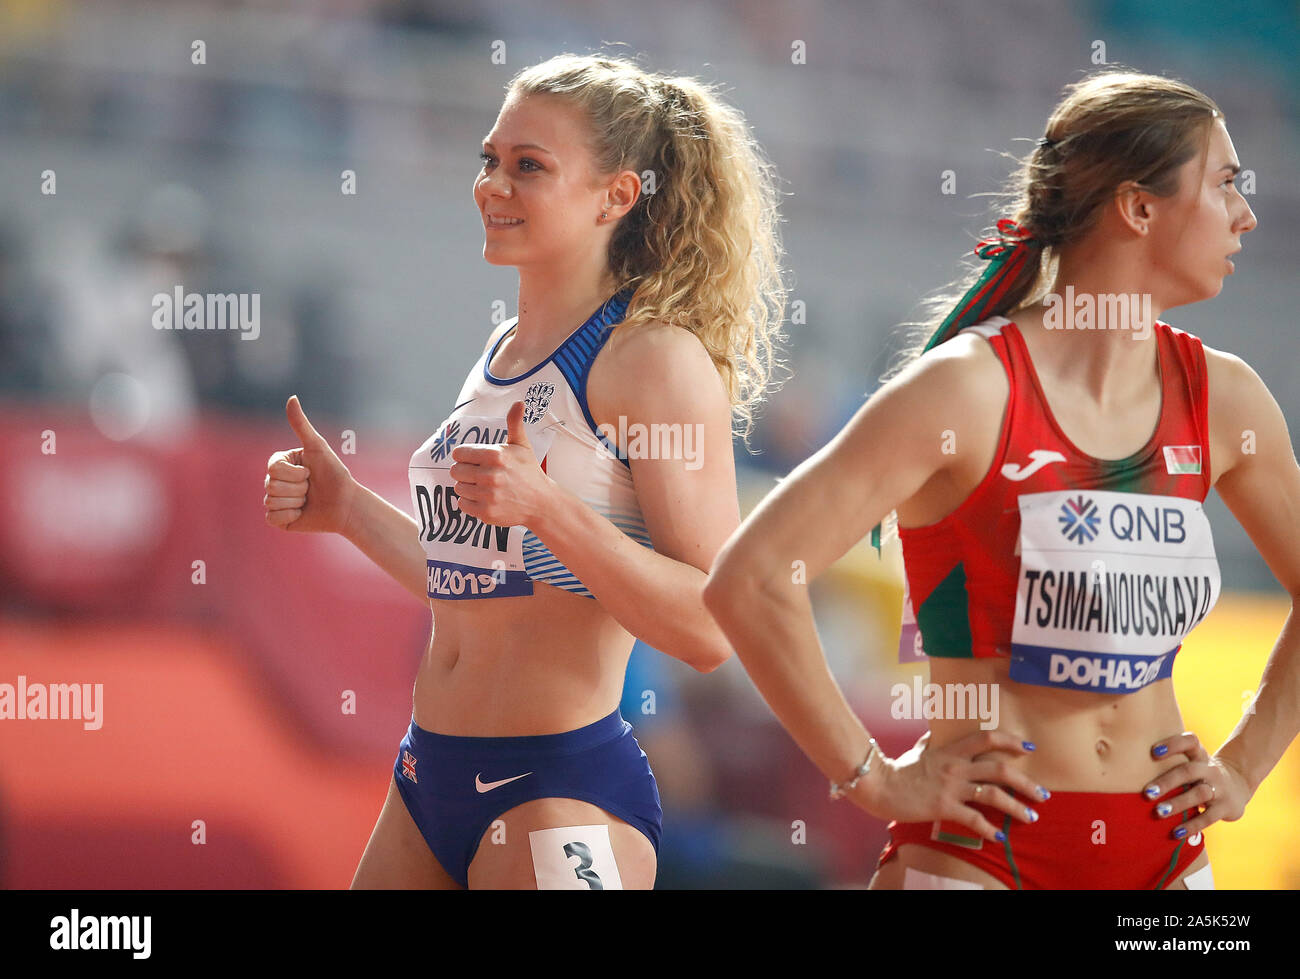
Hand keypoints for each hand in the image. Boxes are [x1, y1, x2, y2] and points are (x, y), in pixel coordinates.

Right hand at [263, 395, 357, 534]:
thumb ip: (301, 425)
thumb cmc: (334, 474)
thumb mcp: (318, 447)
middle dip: (298, 488)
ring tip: (309, 499)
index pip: (273, 469)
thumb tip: (292, 398)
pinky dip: (290, 516)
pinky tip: (302, 513)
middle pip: (271, 485)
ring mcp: (275, 500)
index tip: (310, 472)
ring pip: (272, 501)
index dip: (295, 473)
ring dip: (296, 502)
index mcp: (280, 463)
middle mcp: (274, 480)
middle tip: (311, 488)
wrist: (346, 504)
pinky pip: (272, 518)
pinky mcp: (278, 519)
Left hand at [449, 401, 553, 526]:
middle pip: (455, 471)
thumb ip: (514, 423)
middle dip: (465, 472)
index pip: (459, 453)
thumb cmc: (529, 472)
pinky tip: (484, 499)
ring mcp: (488, 495)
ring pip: (458, 488)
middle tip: (479, 474)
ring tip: (484, 487)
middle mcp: (490, 475)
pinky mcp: (486, 512)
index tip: (475, 460)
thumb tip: (518, 402)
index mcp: (495, 455)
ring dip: (468, 487)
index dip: (465, 456)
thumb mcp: (522, 446)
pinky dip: (470, 503)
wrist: (541, 502)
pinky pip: (462, 505)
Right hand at [854, 730, 1049, 843]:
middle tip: (1043, 793)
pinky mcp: (943, 807)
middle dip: (1025, 782)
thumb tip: (935, 733)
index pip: (986, 738)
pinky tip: (1000, 837)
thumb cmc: (897, 768)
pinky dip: (989, 829)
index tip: (1028, 748)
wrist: (878, 785)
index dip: (1009, 741)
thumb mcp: (918, 750)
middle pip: (999, 769)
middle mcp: (955, 766)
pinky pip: (973, 819)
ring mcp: (950, 787)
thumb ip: (931, 742)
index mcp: (950, 750)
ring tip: (1032, 817)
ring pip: (993, 795)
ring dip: (1017, 807)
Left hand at [1142, 732, 1251, 838]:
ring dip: (1178, 803)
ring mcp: (1220, 788)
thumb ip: (1168, 762)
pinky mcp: (1226, 808)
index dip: (1173, 745)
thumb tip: (1126, 767)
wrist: (1237, 785)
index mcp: (1199, 755)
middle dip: (1167, 781)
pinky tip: (1175, 832)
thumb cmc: (1199, 773)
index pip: (1190, 742)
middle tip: (1147, 793)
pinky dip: (1191, 826)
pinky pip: (1208, 817)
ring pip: (1199, 794)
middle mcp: (1210, 769)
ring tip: (1158, 812)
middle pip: (1189, 771)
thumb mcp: (1190, 762)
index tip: (1154, 752)